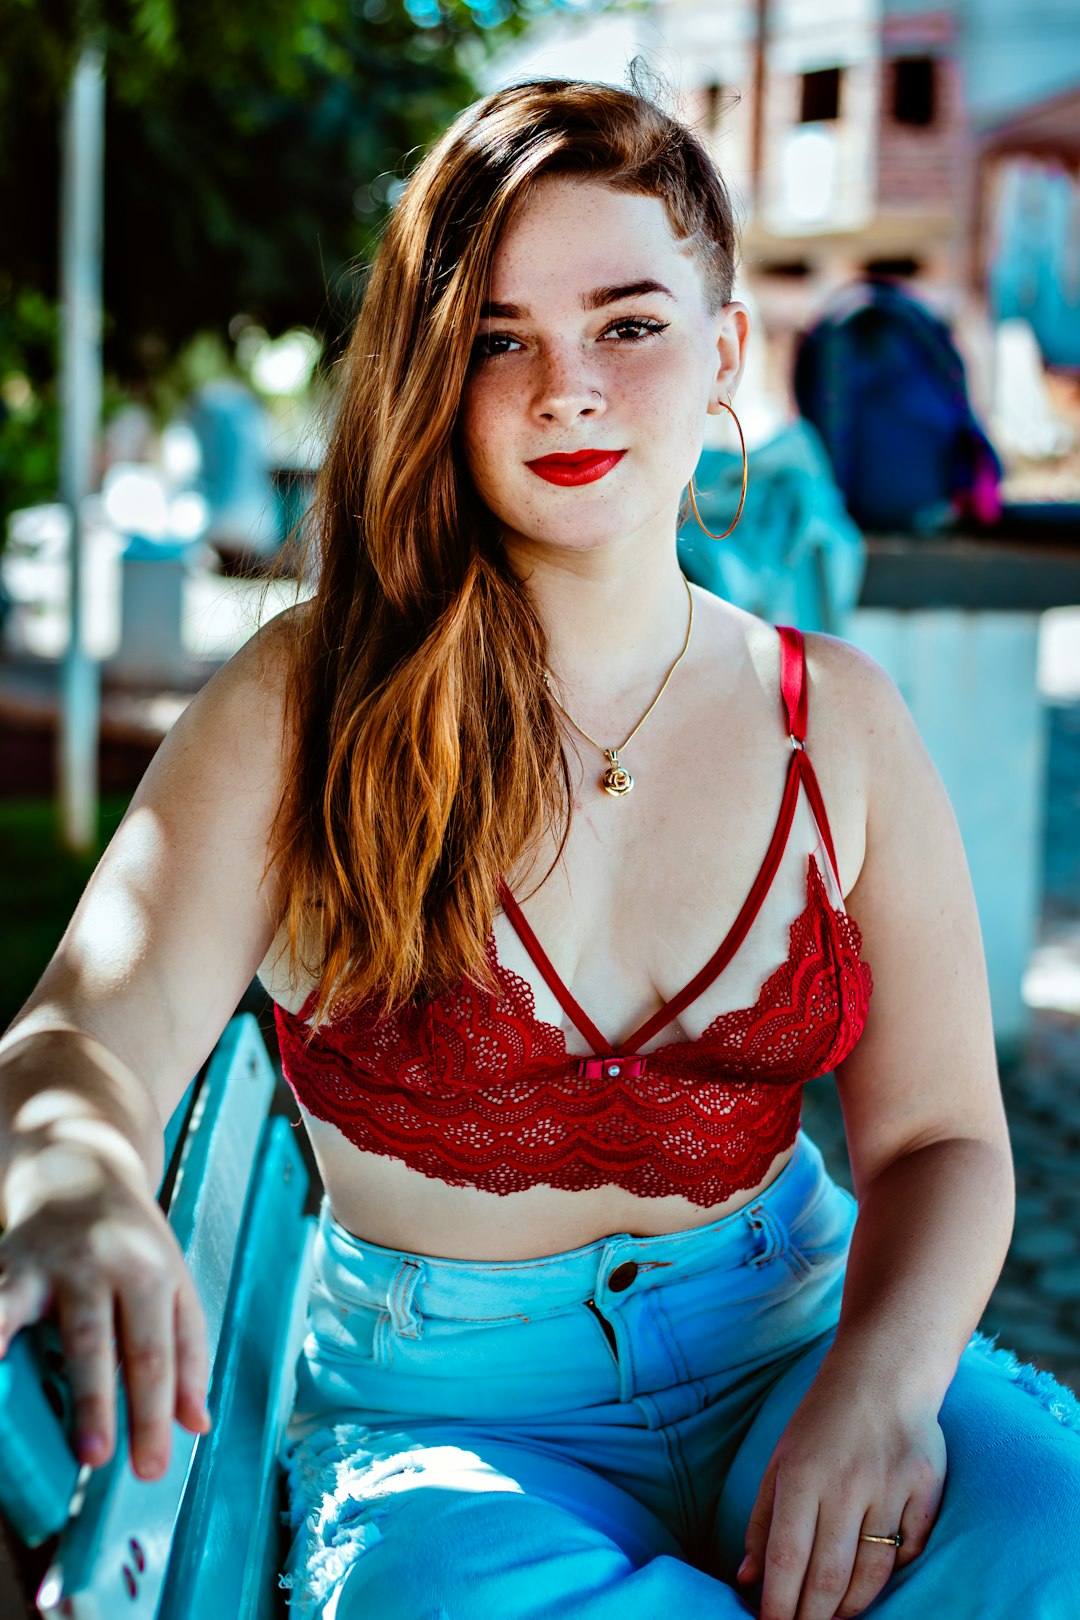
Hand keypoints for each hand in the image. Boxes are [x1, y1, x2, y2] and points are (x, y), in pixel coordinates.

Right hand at [0, 1166, 210, 1480]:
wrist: (83, 1167)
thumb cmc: (133, 1244)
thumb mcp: (174, 1285)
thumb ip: (188, 1355)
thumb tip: (198, 1425)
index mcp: (152, 1274)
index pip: (157, 1355)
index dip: (155, 1413)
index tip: (152, 1467)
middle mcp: (104, 1264)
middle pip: (102, 1343)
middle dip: (99, 1403)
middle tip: (99, 1461)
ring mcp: (54, 1262)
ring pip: (41, 1320)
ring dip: (30, 1368)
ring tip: (28, 1428)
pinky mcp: (10, 1262)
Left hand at [736, 1357, 944, 1619]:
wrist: (884, 1372)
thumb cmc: (823, 1420)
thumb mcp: (781, 1459)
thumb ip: (762, 1519)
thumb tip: (748, 1579)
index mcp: (802, 1473)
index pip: (786, 1557)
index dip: (779, 1604)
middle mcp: (846, 1482)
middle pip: (828, 1574)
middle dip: (813, 1617)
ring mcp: (890, 1486)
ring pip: (872, 1572)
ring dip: (851, 1606)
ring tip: (835, 1617)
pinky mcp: (927, 1487)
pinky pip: (911, 1549)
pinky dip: (895, 1569)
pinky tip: (876, 1575)